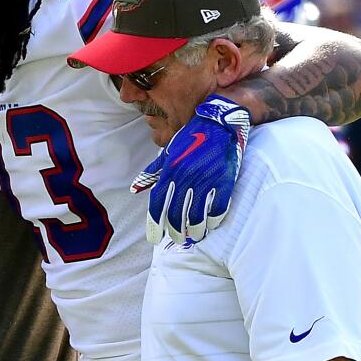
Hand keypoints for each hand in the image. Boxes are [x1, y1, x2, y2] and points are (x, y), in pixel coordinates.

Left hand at [130, 95, 249, 243]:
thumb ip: (152, 171)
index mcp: (171, 168)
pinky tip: (210, 225)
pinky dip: (213, 219)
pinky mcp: (224, 180)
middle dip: (174, 230)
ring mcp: (206, 178)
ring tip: (192, 236)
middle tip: (176, 239)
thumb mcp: (169, 152)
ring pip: (197, 214)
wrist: (218, 121)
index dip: (155, 222)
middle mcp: (186, 175)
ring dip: (194, 229)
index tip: (154, 237)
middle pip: (176, 211)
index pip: (158, 201)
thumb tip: (135, 189)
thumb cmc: (192, 138)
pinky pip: (218, 207)